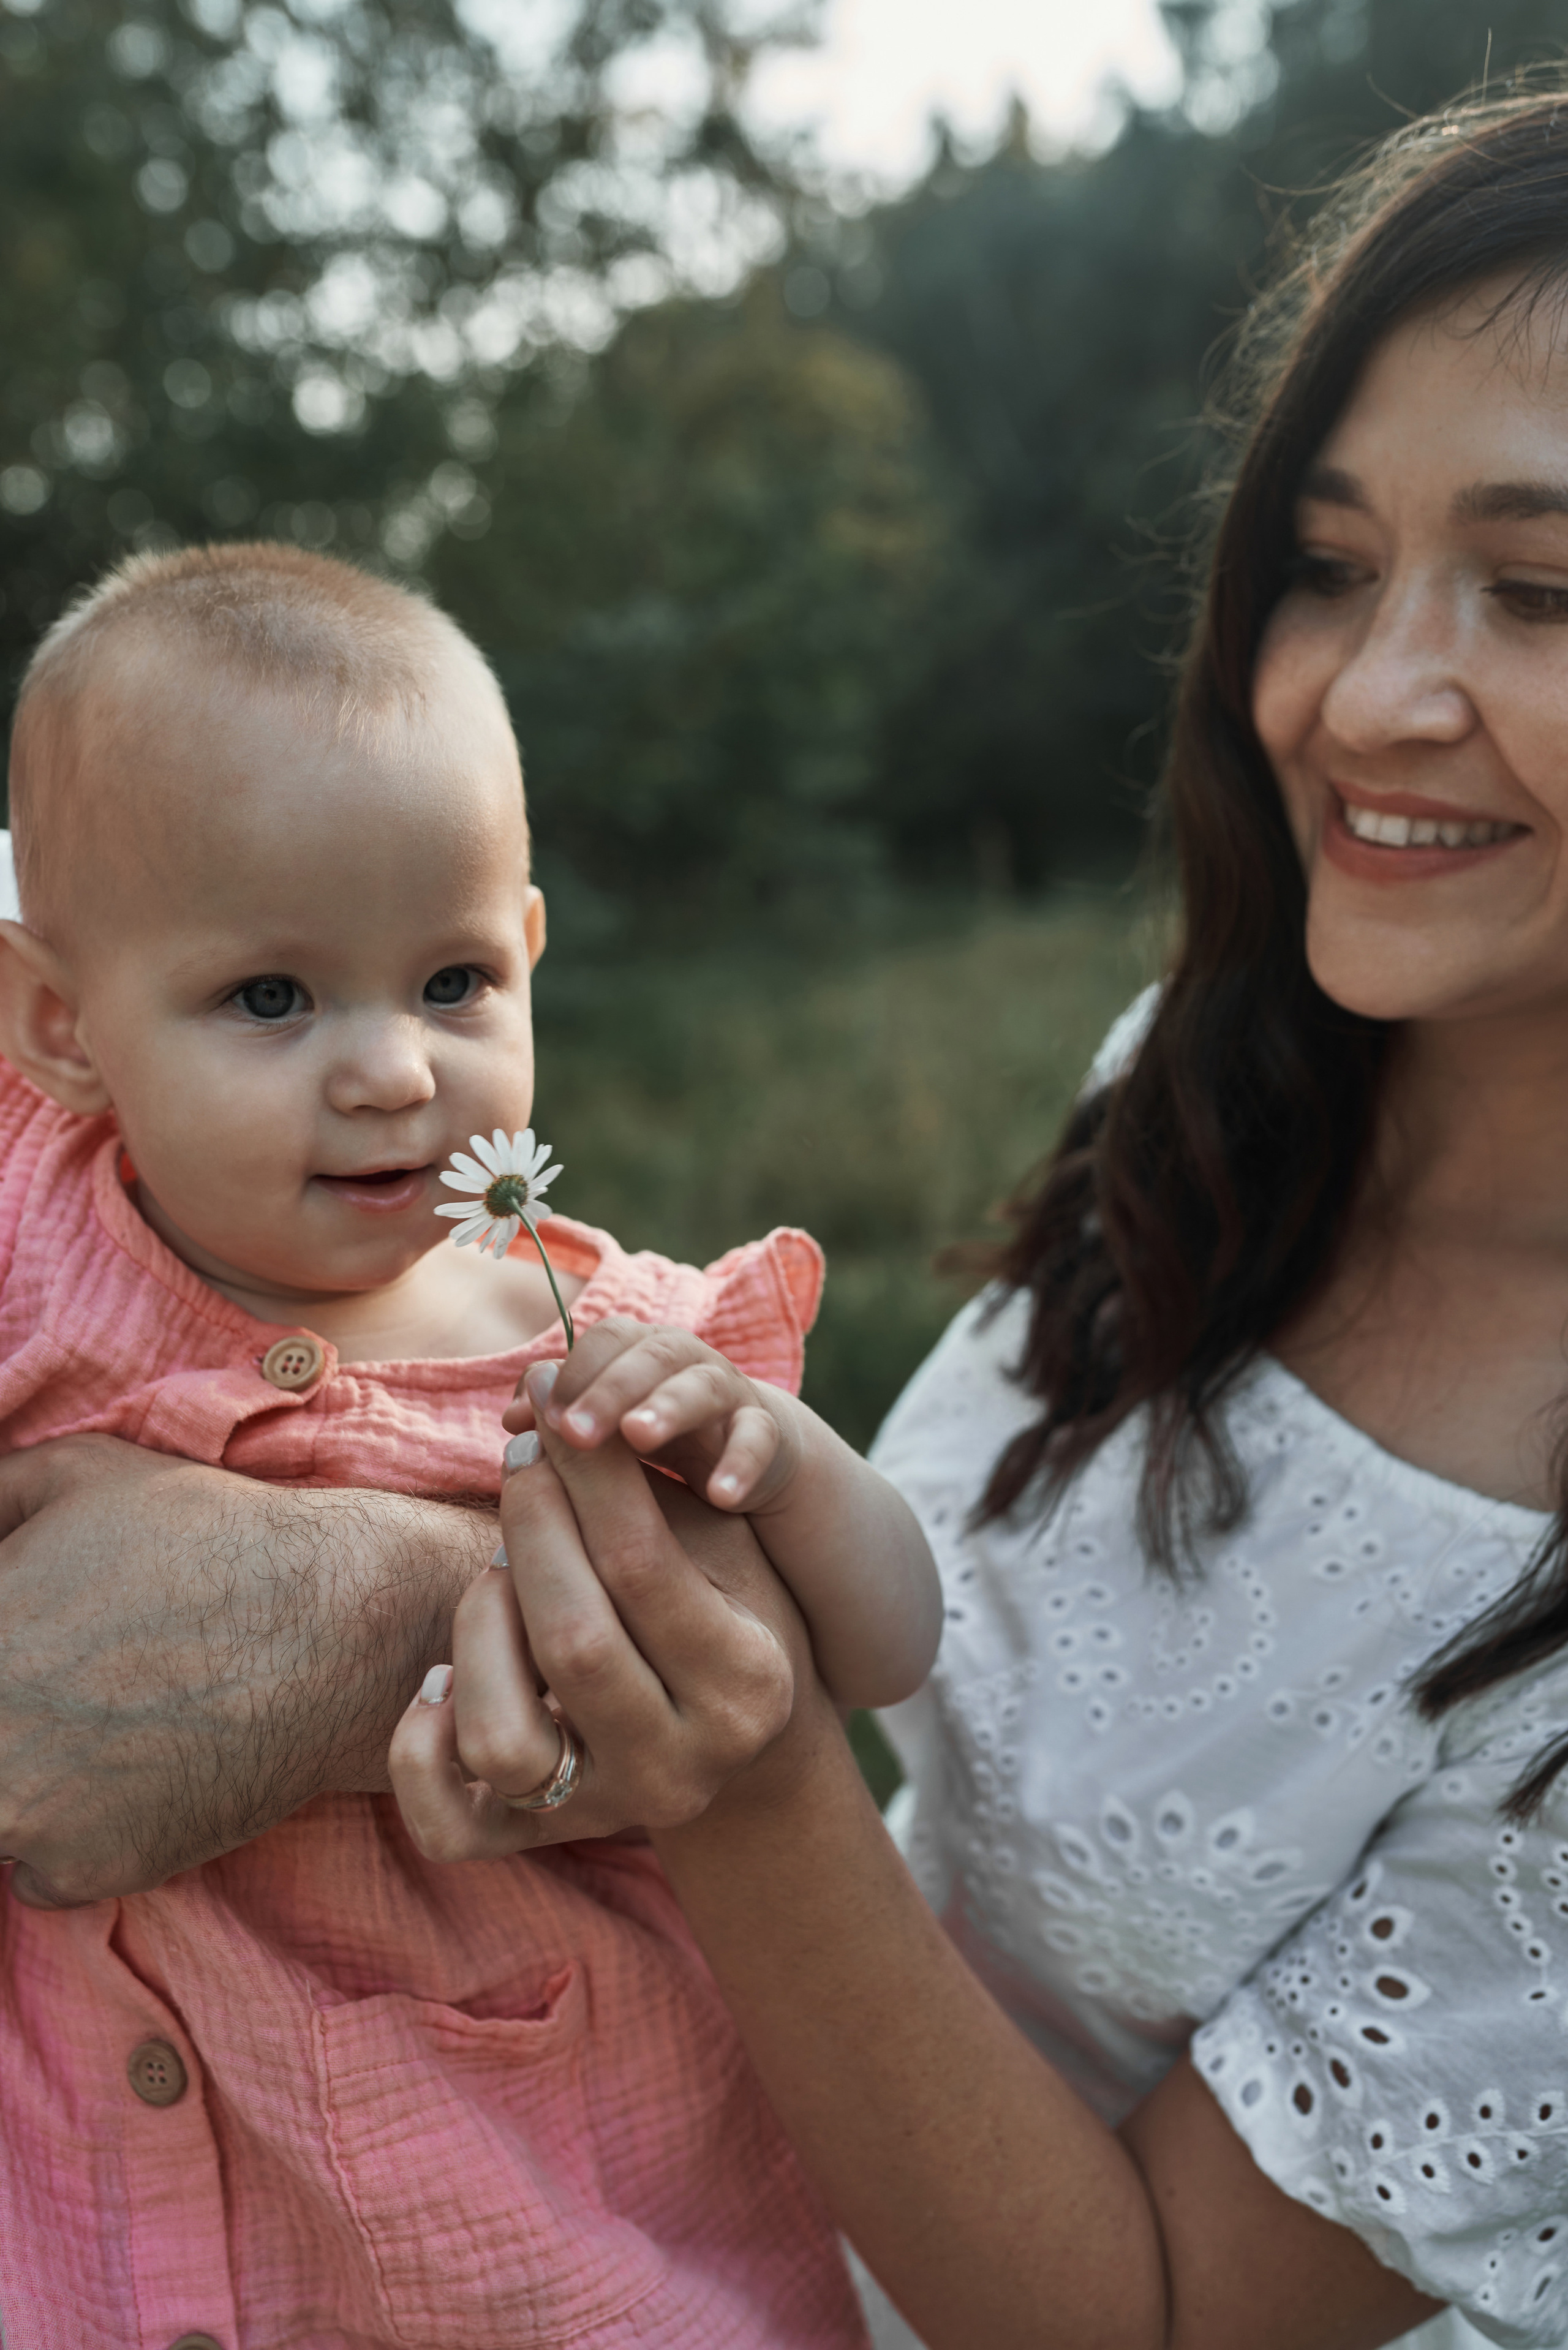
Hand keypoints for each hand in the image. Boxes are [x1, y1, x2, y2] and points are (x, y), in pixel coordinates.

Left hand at [0, 1434, 490, 1906]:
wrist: (332, 1629)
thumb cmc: (204, 1539)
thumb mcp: (71, 1474)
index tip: (20, 1659)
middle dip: (9, 1720)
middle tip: (63, 1695)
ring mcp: (13, 1817)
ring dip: (17, 1779)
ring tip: (93, 1724)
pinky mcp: (78, 1874)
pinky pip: (35, 1866)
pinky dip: (66, 1832)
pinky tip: (132, 1769)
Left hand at [389, 1402, 823, 1861]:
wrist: (727, 1744)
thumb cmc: (719, 1608)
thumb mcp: (718, 1546)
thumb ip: (650, 1487)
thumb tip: (547, 1401)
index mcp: (748, 1688)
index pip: (641, 1564)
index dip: (582, 1472)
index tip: (548, 1401)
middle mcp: (682, 1769)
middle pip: (572, 1642)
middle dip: (531, 1529)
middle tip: (521, 1465)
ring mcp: (604, 1814)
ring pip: (501, 1738)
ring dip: (480, 1630)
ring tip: (498, 1575)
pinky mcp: (533, 1845)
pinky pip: (446, 1825)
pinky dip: (419, 1748)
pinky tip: (441, 1679)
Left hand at [502, 1315, 800, 1512]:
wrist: (746, 1454)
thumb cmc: (660, 1438)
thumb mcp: (609, 1429)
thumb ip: (562, 1418)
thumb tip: (512, 1421)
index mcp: (642, 1354)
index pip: (606, 1340)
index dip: (573, 1372)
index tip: (538, 1420)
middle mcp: (686, 1363)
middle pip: (650, 1355)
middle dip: (609, 1389)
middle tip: (574, 1432)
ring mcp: (729, 1394)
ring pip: (703, 1386)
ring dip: (668, 1406)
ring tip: (636, 1436)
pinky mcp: (767, 1435)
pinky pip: (759, 1440)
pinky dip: (740, 1464)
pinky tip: (720, 1496)